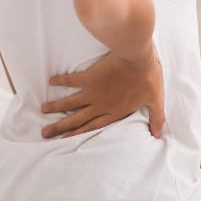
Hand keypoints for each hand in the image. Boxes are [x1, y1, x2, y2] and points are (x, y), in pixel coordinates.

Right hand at [41, 45, 164, 139]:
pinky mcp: (90, 76)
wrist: (138, 58)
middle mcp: (101, 105)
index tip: (65, 141)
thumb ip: (156, 118)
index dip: (78, 135)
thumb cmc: (148, 78)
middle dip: (60, 128)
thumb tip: (158, 135)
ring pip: (71, 102)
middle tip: (44, 133)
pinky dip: (61, 81)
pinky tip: (50, 81)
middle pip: (77, 119)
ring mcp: (93, 91)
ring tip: (42, 110)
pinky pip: (72, 80)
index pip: (93, 127)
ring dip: (56, 107)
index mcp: (115, 112)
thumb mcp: (156, 100)